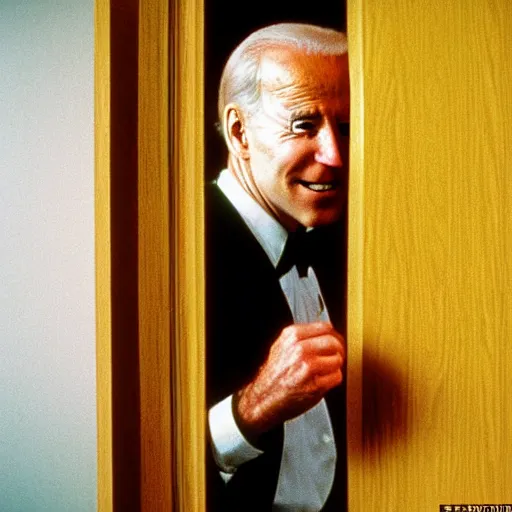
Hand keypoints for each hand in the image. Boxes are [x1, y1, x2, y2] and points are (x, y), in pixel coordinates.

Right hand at [235, 322, 344, 439]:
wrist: (262, 398)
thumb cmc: (273, 375)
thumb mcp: (281, 346)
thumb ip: (302, 337)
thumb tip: (326, 332)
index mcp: (292, 336)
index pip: (325, 327)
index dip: (333, 335)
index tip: (334, 342)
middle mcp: (300, 349)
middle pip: (334, 342)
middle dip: (337, 351)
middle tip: (334, 357)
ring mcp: (308, 367)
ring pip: (338, 359)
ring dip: (334, 367)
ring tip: (323, 372)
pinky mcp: (315, 385)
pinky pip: (337, 377)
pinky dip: (332, 380)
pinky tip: (321, 381)